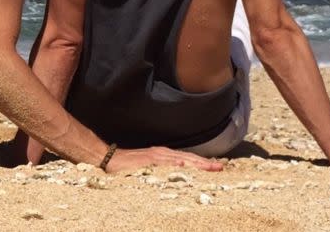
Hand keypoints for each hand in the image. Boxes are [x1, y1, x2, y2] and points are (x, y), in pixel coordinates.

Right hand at [105, 146, 223, 172]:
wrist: (109, 158)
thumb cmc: (127, 166)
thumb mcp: (149, 169)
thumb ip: (161, 171)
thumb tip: (176, 175)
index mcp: (164, 156)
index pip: (187, 159)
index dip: (202, 163)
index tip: (216, 167)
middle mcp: (162, 153)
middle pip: (188, 158)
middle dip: (204, 163)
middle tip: (220, 168)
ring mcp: (155, 156)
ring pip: (179, 159)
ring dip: (195, 163)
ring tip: (209, 167)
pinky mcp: (147, 160)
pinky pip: (163, 162)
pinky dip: (173, 162)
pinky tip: (182, 164)